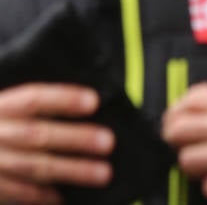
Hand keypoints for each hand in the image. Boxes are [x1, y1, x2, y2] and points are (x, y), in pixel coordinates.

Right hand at [0, 84, 112, 204]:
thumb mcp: (4, 112)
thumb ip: (33, 112)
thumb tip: (87, 107)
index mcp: (0, 108)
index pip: (33, 99)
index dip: (63, 99)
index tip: (94, 102)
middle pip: (37, 134)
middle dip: (75, 138)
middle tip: (108, 142)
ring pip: (33, 166)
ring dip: (71, 171)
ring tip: (103, 174)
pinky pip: (17, 192)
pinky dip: (42, 196)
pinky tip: (64, 197)